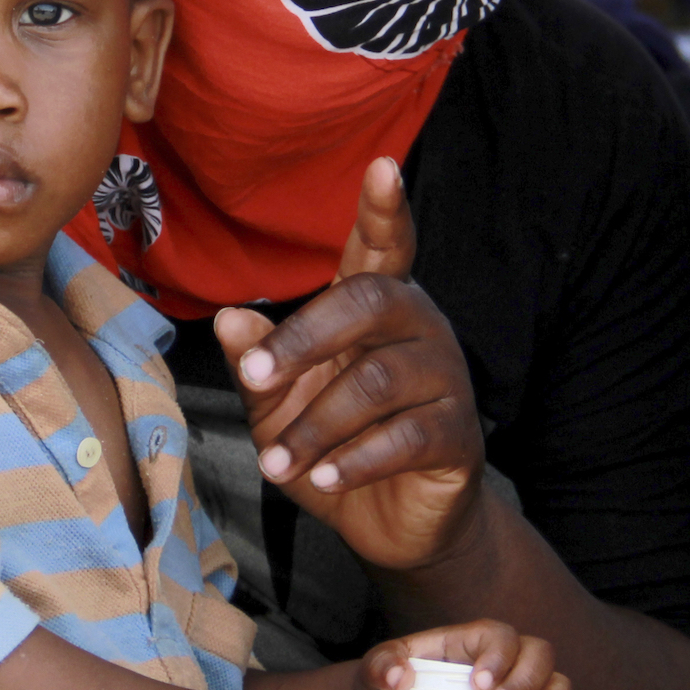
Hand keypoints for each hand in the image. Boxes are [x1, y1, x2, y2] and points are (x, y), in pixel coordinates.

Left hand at [213, 158, 489, 574]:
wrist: (390, 524)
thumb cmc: (331, 445)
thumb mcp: (279, 404)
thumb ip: (257, 360)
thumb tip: (229, 319)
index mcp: (377, 306)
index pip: (383, 247)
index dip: (383, 209)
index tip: (383, 166)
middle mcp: (419, 327)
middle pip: (368, 304)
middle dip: (303, 340)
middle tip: (256, 378)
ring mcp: (447, 379)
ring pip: (377, 381)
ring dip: (316, 425)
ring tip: (277, 463)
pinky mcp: (460, 435)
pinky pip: (407, 437)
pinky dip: (355, 460)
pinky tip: (323, 479)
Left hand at [360, 619, 570, 689]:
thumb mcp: (377, 672)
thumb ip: (381, 665)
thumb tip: (400, 677)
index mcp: (471, 643)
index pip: (501, 635)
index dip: (499, 655)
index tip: (479, 683)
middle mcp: (505, 665)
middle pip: (540, 655)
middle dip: (526, 680)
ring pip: (557, 689)